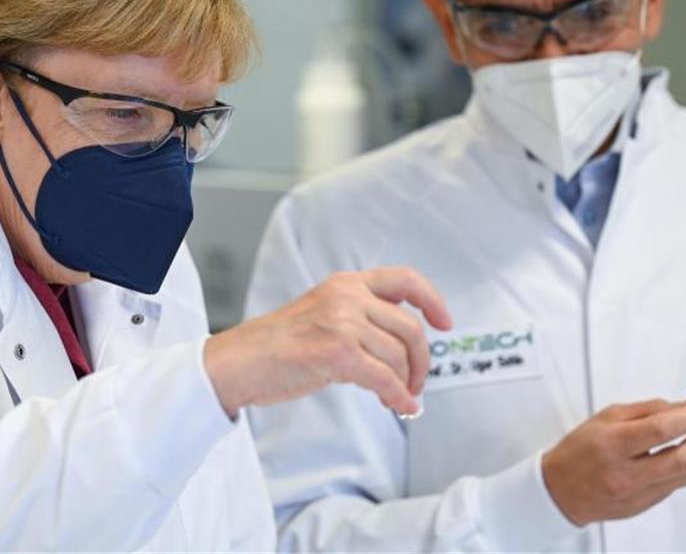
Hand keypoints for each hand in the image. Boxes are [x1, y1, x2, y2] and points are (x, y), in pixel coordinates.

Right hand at [204, 268, 451, 417]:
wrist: (241, 360)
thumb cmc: (278, 344)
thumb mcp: (322, 312)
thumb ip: (359, 317)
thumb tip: (401, 346)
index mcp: (346, 283)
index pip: (404, 280)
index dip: (432, 300)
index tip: (444, 322)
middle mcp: (347, 297)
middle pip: (409, 327)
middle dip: (421, 360)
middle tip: (417, 381)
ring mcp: (342, 323)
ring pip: (398, 356)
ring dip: (407, 382)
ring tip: (400, 396)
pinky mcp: (337, 353)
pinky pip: (385, 379)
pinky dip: (399, 397)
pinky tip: (401, 407)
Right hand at [541, 398, 685, 525]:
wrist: (562, 490)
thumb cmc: (579, 450)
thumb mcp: (606, 418)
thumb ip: (646, 411)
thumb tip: (682, 406)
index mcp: (613, 445)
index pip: (663, 429)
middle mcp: (628, 473)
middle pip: (684, 456)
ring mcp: (639, 493)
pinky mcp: (648, 505)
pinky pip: (679, 483)